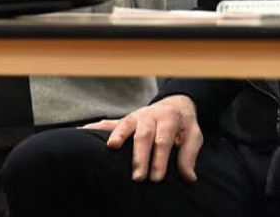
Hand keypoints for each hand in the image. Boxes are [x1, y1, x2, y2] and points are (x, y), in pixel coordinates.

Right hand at [83, 95, 202, 182]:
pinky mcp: (127, 119)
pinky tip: (85, 131)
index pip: (163, 140)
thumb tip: (188, 176)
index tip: (156, 177)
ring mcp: (136, 116)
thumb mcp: (194, 135)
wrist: (175, 103)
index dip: (159, 158)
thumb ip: (189, 154)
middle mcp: (150, 115)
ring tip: (111, 147)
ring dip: (118, 136)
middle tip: (138, 176)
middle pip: (143, 135)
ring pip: (126, 125)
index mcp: (168, 118)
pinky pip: (111, 122)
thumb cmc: (183, 124)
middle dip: (140, 156)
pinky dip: (98, 126)